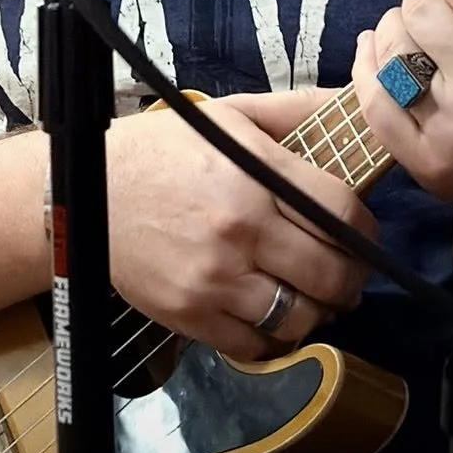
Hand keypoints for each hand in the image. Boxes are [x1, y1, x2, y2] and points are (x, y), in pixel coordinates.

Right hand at [105, 90, 374, 357]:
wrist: (87, 189)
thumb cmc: (163, 150)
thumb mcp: (229, 115)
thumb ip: (292, 111)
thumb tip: (345, 106)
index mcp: (255, 174)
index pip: (341, 212)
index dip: (365, 228)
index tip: (363, 232)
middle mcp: (240, 229)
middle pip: (330, 273)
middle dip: (351, 278)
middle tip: (347, 273)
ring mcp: (215, 279)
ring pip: (299, 317)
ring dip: (316, 311)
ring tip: (312, 296)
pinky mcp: (189, 315)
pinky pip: (255, 346)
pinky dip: (271, 337)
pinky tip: (269, 313)